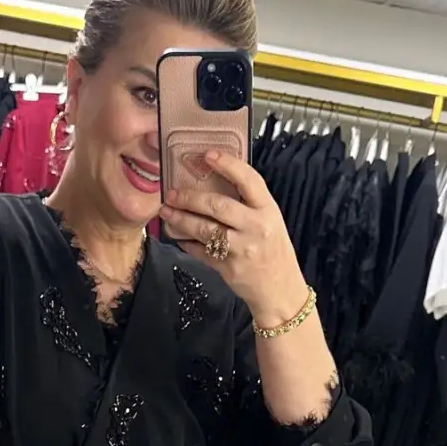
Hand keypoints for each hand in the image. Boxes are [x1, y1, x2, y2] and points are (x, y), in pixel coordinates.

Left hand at [159, 149, 308, 323]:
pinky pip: (200, 252)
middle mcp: (256, 228)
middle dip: (190, 197)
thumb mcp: (270, 221)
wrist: (280, 290)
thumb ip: (248, 204)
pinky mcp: (228, 268)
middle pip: (217, 206)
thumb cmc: (273, 251)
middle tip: (171, 193)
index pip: (249, 180)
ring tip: (167, 212)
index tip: (207, 155)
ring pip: (204, 230)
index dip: (228, 165)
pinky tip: (178, 236)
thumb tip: (215, 181)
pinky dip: (186, 243)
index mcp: (268, 210)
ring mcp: (241, 250)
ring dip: (181, 219)